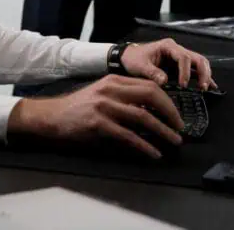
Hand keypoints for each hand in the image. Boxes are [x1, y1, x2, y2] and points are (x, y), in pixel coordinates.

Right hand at [7, 74, 183, 158]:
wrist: (53, 116)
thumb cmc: (78, 107)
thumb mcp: (102, 94)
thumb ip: (124, 97)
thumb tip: (152, 112)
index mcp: (114, 80)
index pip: (149, 85)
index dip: (168, 100)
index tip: (176, 114)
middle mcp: (111, 90)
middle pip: (151, 96)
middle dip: (170, 112)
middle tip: (180, 127)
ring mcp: (104, 106)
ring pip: (143, 117)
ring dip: (163, 131)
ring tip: (174, 141)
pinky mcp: (98, 124)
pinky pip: (128, 136)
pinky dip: (145, 146)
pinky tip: (154, 153)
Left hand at [121, 38, 216, 90]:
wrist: (128, 58)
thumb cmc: (133, 59)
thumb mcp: (140, 66)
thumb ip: (152, 72)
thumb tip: (165, 81)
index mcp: (168, 47)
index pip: (183, 57)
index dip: (185, 71)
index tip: (183, 85)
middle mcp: (177, 51)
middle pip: (197, 58)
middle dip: (203, 73)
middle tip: (202, 88)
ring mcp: (180, 58)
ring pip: (199, 63)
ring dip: (205, 75)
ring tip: (205, 89)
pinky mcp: (180, 67)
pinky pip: (195, 71)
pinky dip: (203, 78)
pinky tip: (211, 87)